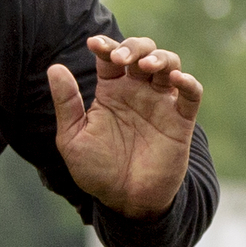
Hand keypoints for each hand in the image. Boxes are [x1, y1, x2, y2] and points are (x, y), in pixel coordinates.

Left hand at [52, 35, 203, 217]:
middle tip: (120, 59)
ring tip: (146, 66)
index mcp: (111, 91)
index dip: (105, 45)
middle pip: (142, 51)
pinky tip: (177, 79)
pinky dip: (188, 83)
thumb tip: (54, 68)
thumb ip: (66, 104)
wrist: (126, 202)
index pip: (110, 56)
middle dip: (133, 47)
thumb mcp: (72, 139)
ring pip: (169, 64)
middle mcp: (137, 91)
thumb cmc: (97, 171)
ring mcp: (161, 104)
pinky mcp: (180, 121)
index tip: (94, 44)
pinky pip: (191, 94)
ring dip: (160, 58)